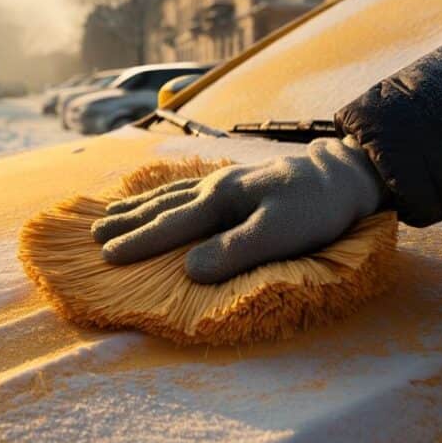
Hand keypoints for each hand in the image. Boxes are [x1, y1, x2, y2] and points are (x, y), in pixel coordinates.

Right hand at [91, 137, 385, 283]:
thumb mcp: (281, 233)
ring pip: (170, 193)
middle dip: (127, 221)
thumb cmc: (317, 208)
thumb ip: (236, 251)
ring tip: (110, 213)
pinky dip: (163, 192)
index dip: (138, 241)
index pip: (172, 224)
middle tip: (93, 233)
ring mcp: (225, 180)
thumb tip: (190, 269)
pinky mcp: (237, 181)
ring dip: (139, 205)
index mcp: (222, 199)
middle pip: (162, 205)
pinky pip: (186, 186)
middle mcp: (216, 185)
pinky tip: (158, 195)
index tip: (107, 255)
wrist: (348, 173)